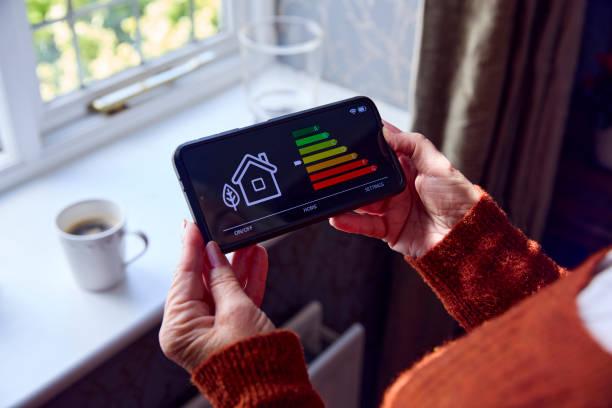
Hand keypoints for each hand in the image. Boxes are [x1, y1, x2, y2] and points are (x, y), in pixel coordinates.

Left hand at [159, 221, 273, 371]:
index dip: (190, 248)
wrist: (275, 393)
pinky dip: (246, 282)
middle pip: (202, 281)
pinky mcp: (230, 332)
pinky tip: (255, 261)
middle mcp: (191, 331)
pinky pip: (235, 300)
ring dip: (236, 266)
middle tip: (220, 229)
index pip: (183, 277)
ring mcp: (211, 331)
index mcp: (180, 329)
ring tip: (248, 242)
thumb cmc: (252, 364)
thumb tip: (213, 254)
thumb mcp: (237, 311)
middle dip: (217, 255)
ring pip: (222, 288)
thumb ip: (224, 279)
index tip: (192, 225)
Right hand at [329, 121, 481, 257]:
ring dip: (346, 197)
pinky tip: (337, 217)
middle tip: (333, 164)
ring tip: (330, 192)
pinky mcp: (387, 229)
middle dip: (351, 171)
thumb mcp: (438, 164)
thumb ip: (413, 144)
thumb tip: (385, 130)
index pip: (383, 150)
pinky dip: (349, 222)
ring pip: (361, 200)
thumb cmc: (457, 198)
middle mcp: (396, 186)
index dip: (368, 141)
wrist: (466, 237)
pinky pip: (364, 225)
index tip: (350, 132)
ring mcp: (390, 208)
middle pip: (367, 175)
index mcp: (409, 167)